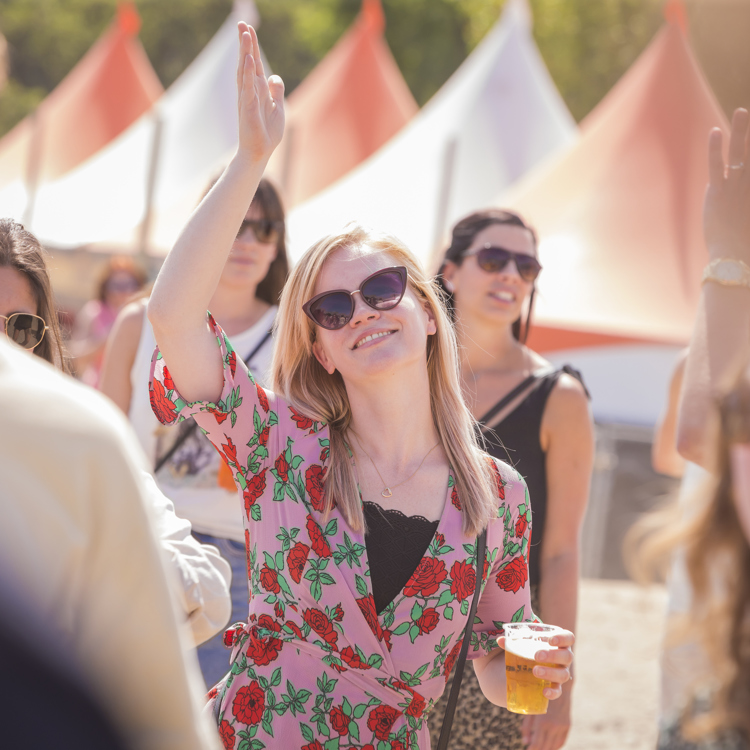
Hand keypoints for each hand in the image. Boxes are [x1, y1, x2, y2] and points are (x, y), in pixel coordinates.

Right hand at [236, 23, 284, 162]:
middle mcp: (250, 91)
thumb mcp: (278, 108)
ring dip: (245, 52)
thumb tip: (275, 76)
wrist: (259, 152)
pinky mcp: (249, 108)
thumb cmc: (266, 133)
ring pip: (245, 71)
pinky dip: (248, 74)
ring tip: (244, 34)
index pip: (254, 63)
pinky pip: (248, 87)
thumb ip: (276, 91)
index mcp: (258, 90)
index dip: (251, 47)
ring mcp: (248, 98)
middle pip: (247, 62)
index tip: (248, 29)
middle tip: (242, 23)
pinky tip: (249, 60)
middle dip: (245, 43)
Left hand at [496, 629, 573, 700]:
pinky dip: (553, 692)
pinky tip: (545, 691)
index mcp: (558, 642)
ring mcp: (561, 672)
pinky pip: (558, 691)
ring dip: (550, 673)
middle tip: (537, 656)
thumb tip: (500, 640)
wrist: (527, 665)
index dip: (563, 638)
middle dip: (553, 655)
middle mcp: (563, 658)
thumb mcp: (521, 641)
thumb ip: (512, 640)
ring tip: (535, 671)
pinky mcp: (555, 686)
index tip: (550, 640)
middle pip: (567, 656)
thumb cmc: (528, 647)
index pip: (568, 638)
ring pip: (564, 674)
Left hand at [521, 684, 571, 749]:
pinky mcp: (567, 725)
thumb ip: (527, 726)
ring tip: (539, 748)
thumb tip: (525, 741)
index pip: (537, 743)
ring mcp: (562, 727)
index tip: (527, 749)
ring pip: (554, 746)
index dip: (532, 749)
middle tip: (532, 748)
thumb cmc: (540, 695)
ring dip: (547, 749)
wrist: (560, 686)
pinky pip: (562, 741)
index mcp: (543, 722)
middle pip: (545, 747)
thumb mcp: (531, 708)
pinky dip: (556, 746)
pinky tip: (550, 747)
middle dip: (538, 749)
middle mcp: (553, 726)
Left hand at [704, 108, 749, 262]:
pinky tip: (715, 131)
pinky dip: (716, 148)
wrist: (736, 257)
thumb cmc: (745, 245)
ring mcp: (736, 188)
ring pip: (740, 153)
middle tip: (748, 113)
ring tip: (741, 111)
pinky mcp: (718, 193)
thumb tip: (733, 200)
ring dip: (741, 131)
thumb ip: (742, 205)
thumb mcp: (745, 220)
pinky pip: (717, 165)